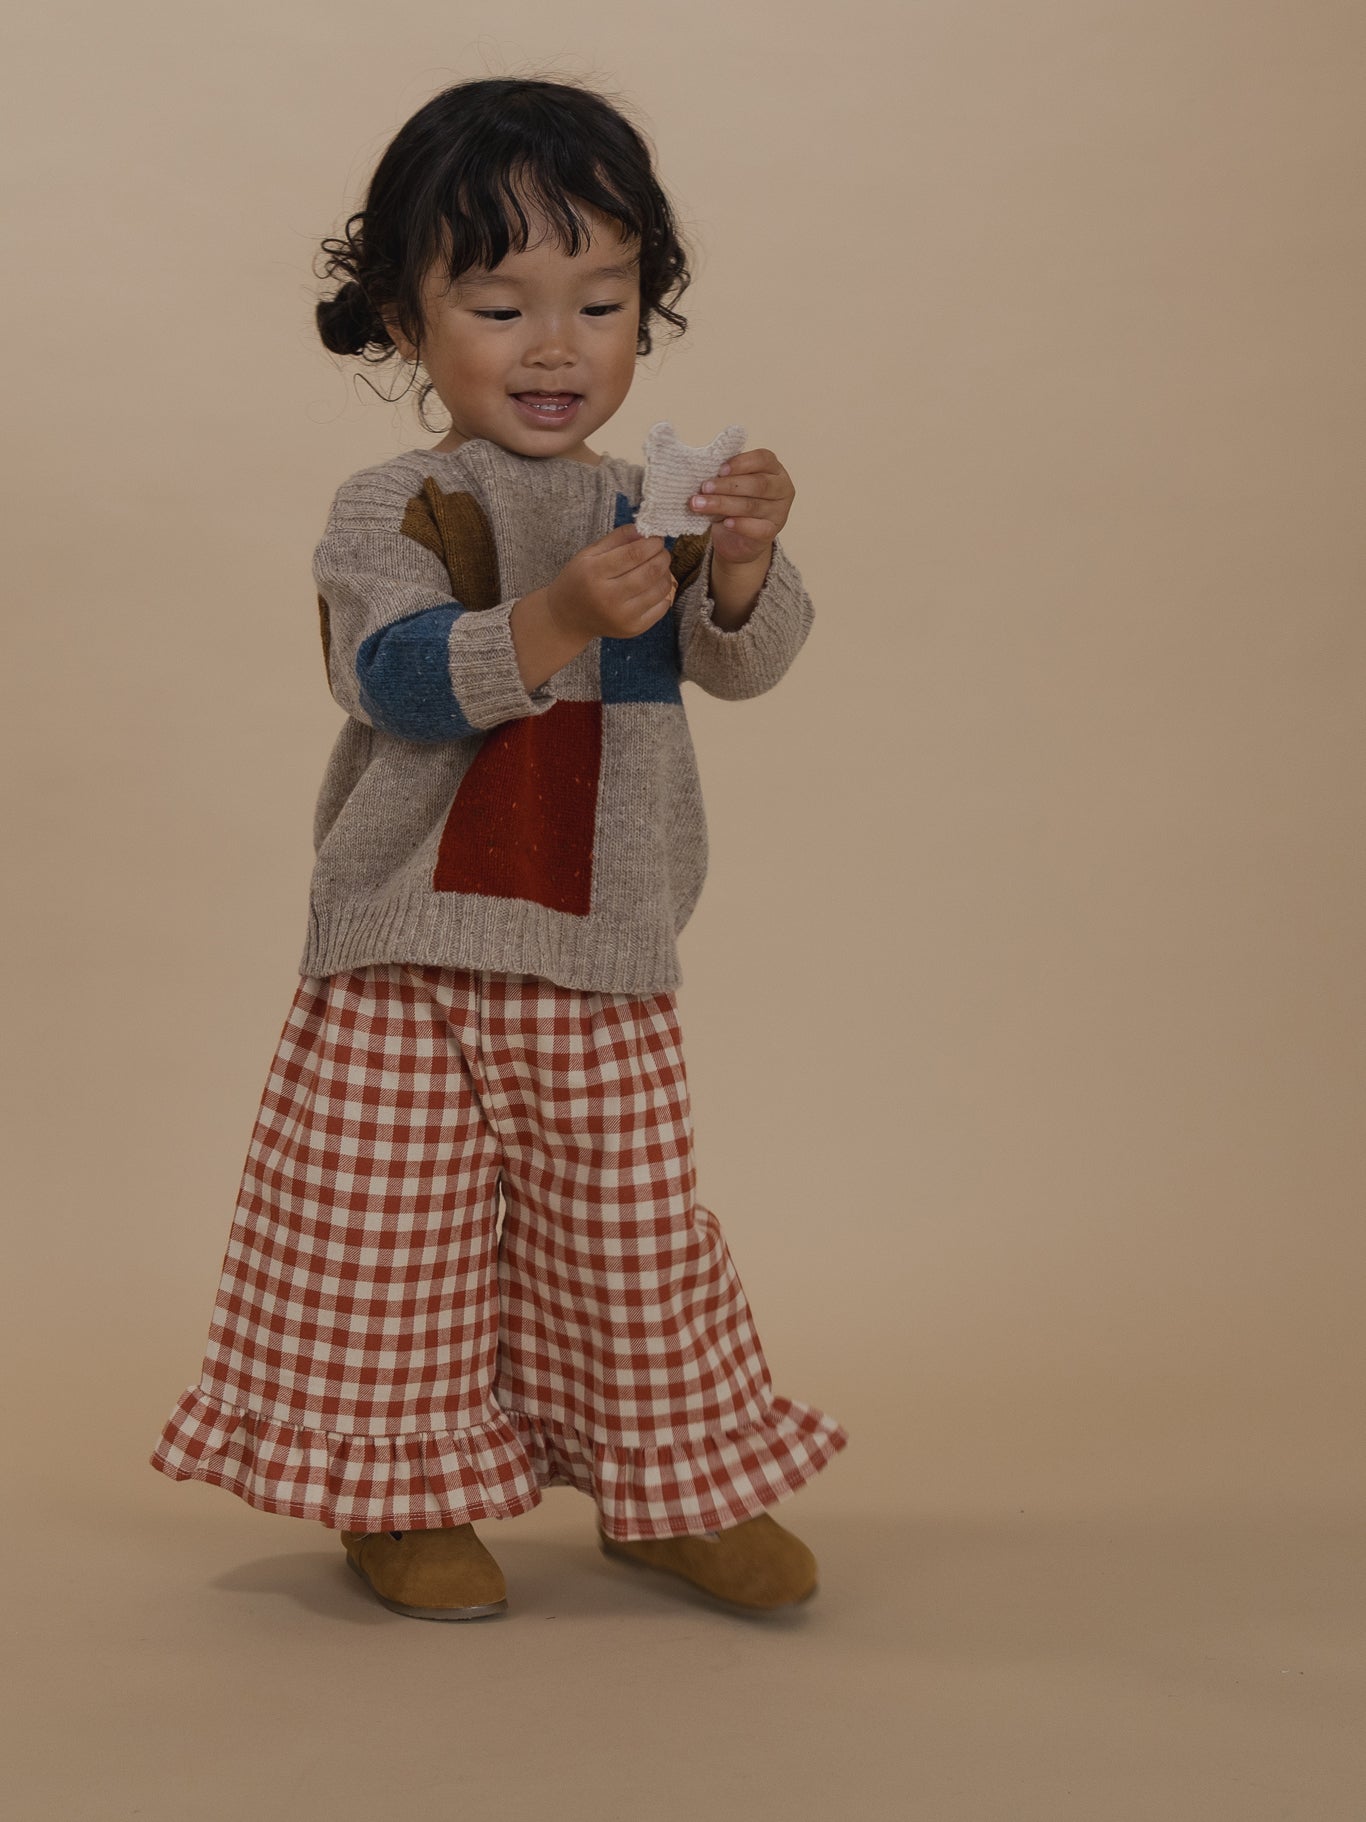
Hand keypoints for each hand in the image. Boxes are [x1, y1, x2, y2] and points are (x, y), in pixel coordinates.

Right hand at [545, 522, 677, 642]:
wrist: (568, 618)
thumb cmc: (579, 580)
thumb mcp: (589, 554)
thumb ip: (618, 538)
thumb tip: (646, 531)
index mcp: (594, 573)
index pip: (634, 554)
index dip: (652, 544)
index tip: (657, 539)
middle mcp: (608, 597)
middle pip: (650, 572)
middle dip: (663, 557)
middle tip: (662, 552)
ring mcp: (622, 616)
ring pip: (659, 590)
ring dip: (666, 574)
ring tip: (658, 568)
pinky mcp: (633, 629)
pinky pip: (662, 608)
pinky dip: (664, 593)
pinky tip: (654, 587)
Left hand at [686, 446, 794, 567]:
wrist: (738, 538)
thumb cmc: (735, 502)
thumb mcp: (733, 484)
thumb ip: (726, 475)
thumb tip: (705, 470)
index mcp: (774, 469)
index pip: (763, 459)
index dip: (741, 463)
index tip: (720, 470)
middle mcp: (782, 489)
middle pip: (757, 484)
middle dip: (728, 485)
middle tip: (704, 487)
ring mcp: (779, 512)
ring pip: (751, 506)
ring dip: (723, 504)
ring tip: (699, 504)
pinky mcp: (772, 532)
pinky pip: (757, 529)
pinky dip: (740, 525)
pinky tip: (725, 523)